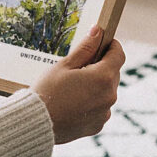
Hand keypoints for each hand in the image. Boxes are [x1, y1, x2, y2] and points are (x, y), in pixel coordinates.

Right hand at [30, 26, 124, 143]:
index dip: (112, 46)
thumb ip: (85, 48)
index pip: (118, 55)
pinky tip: (72, 102)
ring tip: (72, 87)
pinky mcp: (98, 125)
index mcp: (103, 77)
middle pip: (113, 73)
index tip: (102, 42)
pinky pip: (100, 108)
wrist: (37, 122)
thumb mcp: (65, 65)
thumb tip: (98, 31)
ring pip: (106, 91)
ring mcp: (105, 112)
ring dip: (96, 85)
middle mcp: (109, 96)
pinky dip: (91, 102)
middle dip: (100, 66)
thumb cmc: (48, 90)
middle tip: (79, 66)